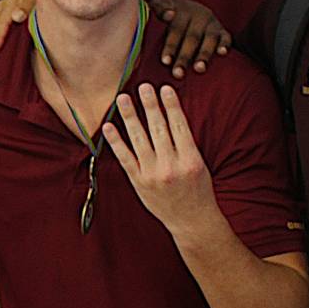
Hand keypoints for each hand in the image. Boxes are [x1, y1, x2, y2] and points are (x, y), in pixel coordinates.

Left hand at [102, 85, 220, 237]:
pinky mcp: (139, 182)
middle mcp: (171, 166)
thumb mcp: (199, 164)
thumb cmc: (198, 190)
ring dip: (129, 116)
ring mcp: (152, 175)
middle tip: (143, 86)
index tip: (164, 88)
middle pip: (158, 129)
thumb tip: (170, 115)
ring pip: (139, 139)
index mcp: (191, 160)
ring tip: (122, 98)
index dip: (171, 105)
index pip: (179, 126)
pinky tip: (109, 126)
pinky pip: (125, 158)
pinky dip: (116, 141)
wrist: (191, 221)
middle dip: (149, 105)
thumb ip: (185, 144)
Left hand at [149, 0, 230, 76]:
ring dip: (204, 54)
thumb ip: (158, 9)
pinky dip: (224, 44)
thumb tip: (168, 15)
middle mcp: (197, 15)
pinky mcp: (222, 30)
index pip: (175, 29)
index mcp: (181, 11)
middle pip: (191, 38)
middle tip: (178, 74)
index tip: (166, 61)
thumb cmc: (169, 13)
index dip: (170, 46)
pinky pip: (226, 37)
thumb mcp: (161, 6)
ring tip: (199, 69)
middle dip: (184, 57)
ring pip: (209, 39)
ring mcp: (210, 23)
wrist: (190, 8)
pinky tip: (222, 53)